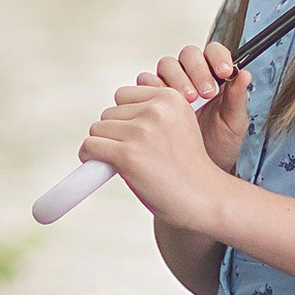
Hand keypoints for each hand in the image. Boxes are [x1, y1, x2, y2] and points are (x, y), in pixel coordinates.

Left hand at [80, 69, 237, 230]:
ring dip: (104, 147)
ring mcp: (141, 131)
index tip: (139, 139)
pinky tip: (106, 168)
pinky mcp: (128, 154)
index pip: (123, 95)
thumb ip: (151, 112)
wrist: (204, 198)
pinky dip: (90, 159)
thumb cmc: (188, 168)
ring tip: (130, 165)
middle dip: (115, 134)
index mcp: (170, 97)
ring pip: (96, 130)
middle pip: (108, 113)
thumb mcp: (178, 125)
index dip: (126, 119)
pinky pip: (90, 147)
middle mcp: (156, 109)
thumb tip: (106, 117)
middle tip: (136, 155)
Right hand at [145, 41, 250, 173]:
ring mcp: (169, 87)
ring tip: (187, 102)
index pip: (212, 51)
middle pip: (187, 56)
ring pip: (165, 67)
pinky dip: (154, 91)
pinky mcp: (151, 100)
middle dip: (196, 71)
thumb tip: (245, 75)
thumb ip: (238, 99)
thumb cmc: (219, 147)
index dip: (216, 57)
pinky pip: (146, 85)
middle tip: (205, 92)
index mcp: (214, 76)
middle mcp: (190, 77)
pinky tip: (164, 106)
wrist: (199, 174)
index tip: (224, 71)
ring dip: (175, 80)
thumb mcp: (234, 124)